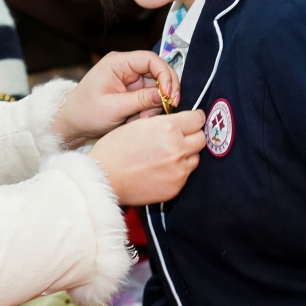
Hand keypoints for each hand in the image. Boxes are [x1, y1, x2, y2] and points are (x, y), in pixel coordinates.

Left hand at [52, 51, 179, 148]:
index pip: (151, 60)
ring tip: (140, 119)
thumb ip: (140, 100)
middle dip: (163, 92)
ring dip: (154, 105)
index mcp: (118, 63)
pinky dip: (147, 110)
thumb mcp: (113, 108)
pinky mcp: (131, 92)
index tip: (170, 94)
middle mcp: (125, 67)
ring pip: (156, 88)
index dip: (165, 75)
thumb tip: (163, 95)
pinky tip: (136, 120)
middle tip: (168, 108)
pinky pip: (149, 98)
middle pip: (158, 73)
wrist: (71, 124)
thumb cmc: (85, 113)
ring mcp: (129, 80)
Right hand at [87, 111, 206, 205]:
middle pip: (201, 138)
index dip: (194, 118)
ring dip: (186, 155)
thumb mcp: (138, 125)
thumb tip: (178, 121)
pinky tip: (161, 170)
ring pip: (195, 158)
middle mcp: (178, 148)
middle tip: (179, 138)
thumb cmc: (115, 149)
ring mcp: (179, 170)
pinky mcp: (176, 187)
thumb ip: (163, 122)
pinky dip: (177, 171)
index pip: (198, 119)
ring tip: (167, 156)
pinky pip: (185, 175)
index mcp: (168, 128)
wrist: (104, 178)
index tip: (192, 121)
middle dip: (192, 136)